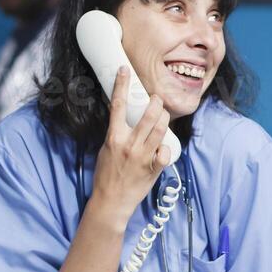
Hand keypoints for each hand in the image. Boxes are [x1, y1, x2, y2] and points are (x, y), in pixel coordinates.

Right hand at [89, 66, 170, 220]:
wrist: (111, 201)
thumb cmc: (106, 175)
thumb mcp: (106, 150)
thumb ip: (117, 133)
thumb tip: (125, 118)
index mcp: (114, 138)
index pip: (117, 106)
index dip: (121, 85)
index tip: (125, 70)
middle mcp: (129, 145)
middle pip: (148, 114)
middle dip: (156, 102)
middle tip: (157, 99)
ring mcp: (143, 156)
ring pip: (160, 129)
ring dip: (164, 118)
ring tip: (163, 116)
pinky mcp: (153, 168)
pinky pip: (165, 152)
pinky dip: (165, 148)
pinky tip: (161, 148)